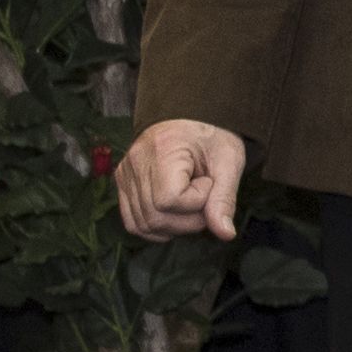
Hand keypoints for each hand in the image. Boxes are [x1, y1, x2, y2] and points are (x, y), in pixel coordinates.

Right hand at [117, 120, 246, 241]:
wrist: (192, 116)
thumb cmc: (213, 136)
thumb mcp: (229, 161)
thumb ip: (224, 198)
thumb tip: (225, 234)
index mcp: (160, 150)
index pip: (169, 200)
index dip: (197, 201)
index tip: (208, 181)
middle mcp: (134, 164)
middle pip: (155, 218)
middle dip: (189, 220)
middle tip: (206, 197)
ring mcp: (124, 175)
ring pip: (143, 225)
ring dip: (175, 226)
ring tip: (192, 201)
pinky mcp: (122, 184)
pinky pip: (133, 222)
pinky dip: (157, 226)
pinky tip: (176, 213)